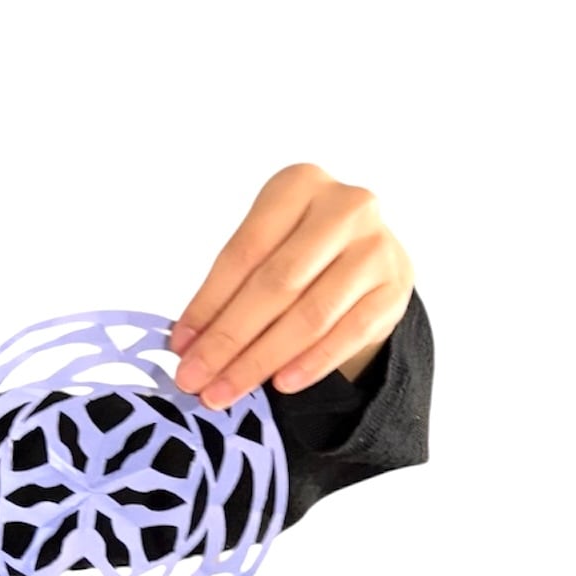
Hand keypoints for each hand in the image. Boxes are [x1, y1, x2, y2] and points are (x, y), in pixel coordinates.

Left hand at [167, 163, 414, 406]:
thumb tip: (187, 346)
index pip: (244, 253)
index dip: (207, 304)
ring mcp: (377, 247)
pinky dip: (310, 364)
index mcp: (299, 184)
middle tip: (195, 379)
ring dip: (261, 360)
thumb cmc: (299, 249)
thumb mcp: (264, 250)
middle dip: (228, 340)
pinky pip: (347, 334)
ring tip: (226, 391)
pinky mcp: (395, 288)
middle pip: (276, 285)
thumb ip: (228, 289)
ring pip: (310, 315)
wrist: (365, 254)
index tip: (180, 347)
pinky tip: (280, 384)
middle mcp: (345, 208)